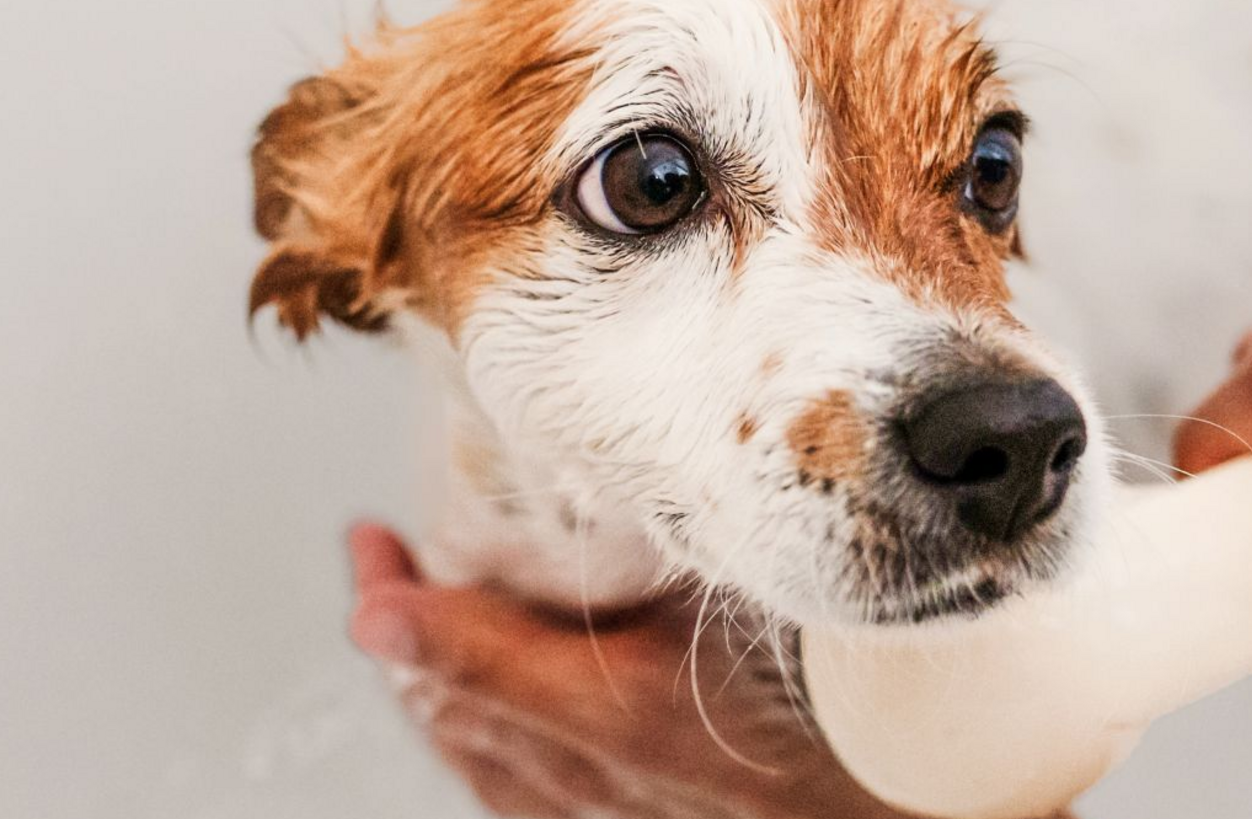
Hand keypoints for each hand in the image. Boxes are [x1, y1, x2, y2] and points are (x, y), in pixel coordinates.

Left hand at [345, 523, 980, 818]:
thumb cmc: (880, 723)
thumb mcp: (792, 606)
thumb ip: (714, 539)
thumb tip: (665, 467)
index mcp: (632, 714)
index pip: (476, 658)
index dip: (409, 609)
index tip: (371, 558)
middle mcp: (612, 785)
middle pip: (467, 715)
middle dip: (413, 643)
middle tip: (380, 573)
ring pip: (493, 768)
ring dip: (444, 700)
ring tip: (414, 635)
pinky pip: (533, 811)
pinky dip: (494, 759)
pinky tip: (493, 735)